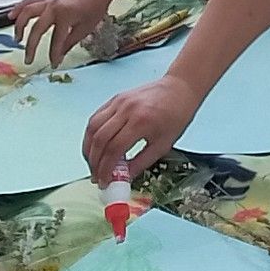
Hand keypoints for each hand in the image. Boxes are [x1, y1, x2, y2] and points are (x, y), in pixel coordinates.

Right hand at [11, 0, 110, 67]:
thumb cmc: (94, 8)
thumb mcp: (86, 28)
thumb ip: (70, 41)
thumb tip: (60, 55)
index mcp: (65, 16)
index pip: (56, 40)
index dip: (54, 54)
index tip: (53, 64)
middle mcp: (53, 8)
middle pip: (37, 29)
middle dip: (31, 46)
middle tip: (29, 60)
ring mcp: (48, 2)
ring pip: (27, 13)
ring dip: (19, 26)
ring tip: (17, 40)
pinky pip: (28, 2)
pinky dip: (18, 9)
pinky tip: (10, 16)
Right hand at [83, 74, 199, 179]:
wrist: (180, 89)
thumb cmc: (177, 115)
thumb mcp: (164, 144)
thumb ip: (142, 162)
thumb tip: (124, 178)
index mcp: (141, 122)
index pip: (114, 149)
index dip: (105, 168)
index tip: (104, 181)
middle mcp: (126, 110)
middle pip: (99, 139)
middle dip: (94, 161)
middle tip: (96, 175)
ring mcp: (118, 102)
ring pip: (92, 128)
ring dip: (89, 148)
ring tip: (94, 163)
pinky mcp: (115, 98)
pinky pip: (96, 117)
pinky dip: (91, 134)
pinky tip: (95, 146)